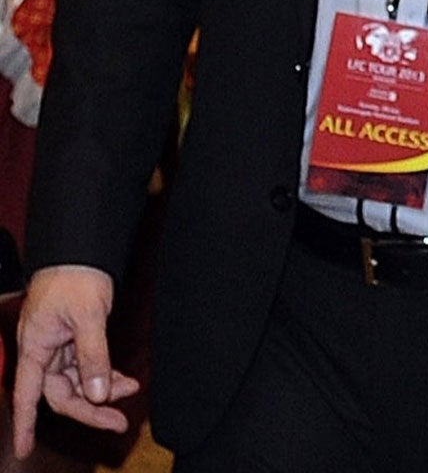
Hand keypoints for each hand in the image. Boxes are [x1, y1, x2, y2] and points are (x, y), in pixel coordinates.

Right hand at [11, 265, 137, 456]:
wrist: (81, 250)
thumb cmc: (76, 278)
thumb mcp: (88, 317)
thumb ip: (93, 356)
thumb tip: (97, 393)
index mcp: (35, 347)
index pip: (28, 395)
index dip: (25, 424)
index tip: (24, 449)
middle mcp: (43, 351)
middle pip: (61, 393)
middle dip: (89, 409)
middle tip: (118, 423)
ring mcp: (58, 346)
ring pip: (77, 381)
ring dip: (103, 389)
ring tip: (131, 390)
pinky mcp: (74, 339)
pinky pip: (87, 366)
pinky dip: (104, 374)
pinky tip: (124, 380)